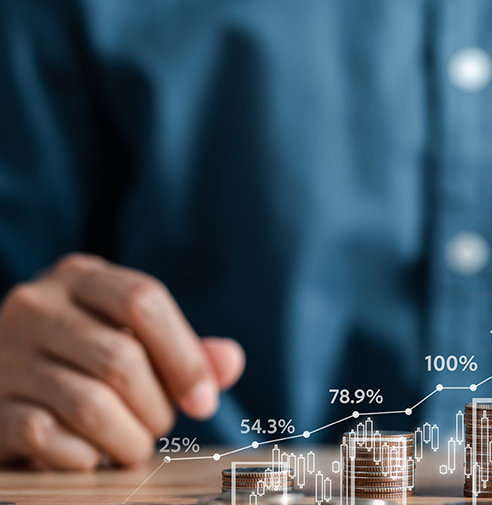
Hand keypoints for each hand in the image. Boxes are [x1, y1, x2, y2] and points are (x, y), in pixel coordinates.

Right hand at [0, 253, 244, 468]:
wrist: (6, 384)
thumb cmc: (85, 358)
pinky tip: (89, 453)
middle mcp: (35, 305)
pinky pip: (46, 436)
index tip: (204, 400)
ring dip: (128, 438)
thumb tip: (229, 362)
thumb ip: (185, 350)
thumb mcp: (133, 338)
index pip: (144, 301)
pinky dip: (83, 455)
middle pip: (121, 358)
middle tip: (161, 423)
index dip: (184, 356)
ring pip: (89, 404)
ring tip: (133, 444)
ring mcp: (5, 354)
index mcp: (79, 276)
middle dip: (157, 406)